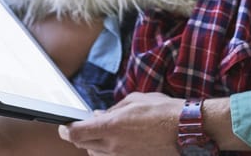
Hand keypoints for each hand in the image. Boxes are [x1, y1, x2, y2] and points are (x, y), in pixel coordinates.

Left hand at [59, 92, 183, 155]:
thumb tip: (100, 115)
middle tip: (86, 124)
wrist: (186, 130)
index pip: (75, 134)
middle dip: (80, 134)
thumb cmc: (163, 111)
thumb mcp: (134, 100)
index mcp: (111, 127)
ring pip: (97, 153)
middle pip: (83, 145)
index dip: (65, 129)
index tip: (64, 124)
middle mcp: (113, 146)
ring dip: (94, 143)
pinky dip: (109, 148)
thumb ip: (113, 109)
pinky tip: (119, 139)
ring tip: (105, 131)